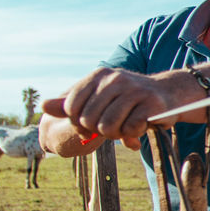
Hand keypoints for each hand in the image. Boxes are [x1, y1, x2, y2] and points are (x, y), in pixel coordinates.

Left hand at [42, 67, 175, 149]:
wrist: (167, 92)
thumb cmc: (127, 98)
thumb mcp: (98, 96)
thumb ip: (70, 102)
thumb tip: (42, 106)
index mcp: (98, 75)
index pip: (71, 107)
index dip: (77, 123)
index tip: (90, 126)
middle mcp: (114, 79)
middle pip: (88, 120)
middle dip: (97, 131)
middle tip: (110, 129)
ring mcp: (133, 90)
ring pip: (108, 126)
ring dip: (115, 135)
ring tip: (123, 129)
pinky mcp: (151, 104)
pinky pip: (130, 129)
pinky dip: (132, 135)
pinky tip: (138, 128)